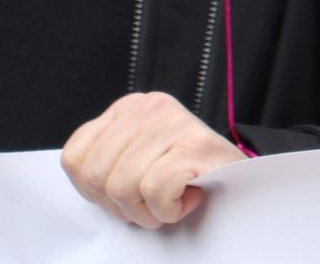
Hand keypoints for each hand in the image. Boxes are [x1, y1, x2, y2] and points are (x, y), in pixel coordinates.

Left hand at [61, 92, 244, 228]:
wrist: (245, 183)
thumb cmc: (186, 178)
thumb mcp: (137, 159)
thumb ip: (108, 160)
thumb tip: (83, 179)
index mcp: (128, 108)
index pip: (74, 158)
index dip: (94, 192)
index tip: (124, 197)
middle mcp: (148, 107)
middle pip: (96, 175)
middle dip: (121, 206)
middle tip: (151, 204)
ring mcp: (173, 122)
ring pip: (123, 186)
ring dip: (147, 211)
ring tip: (170, 202)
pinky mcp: (196, 144)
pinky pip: (155, 189)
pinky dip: (168, 208)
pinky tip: (187, 199)